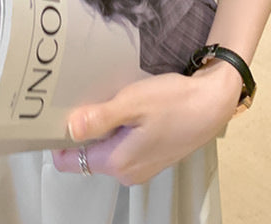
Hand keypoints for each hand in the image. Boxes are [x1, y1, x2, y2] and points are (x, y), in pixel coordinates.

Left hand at [52, 61, 241, 184]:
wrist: (213, 103)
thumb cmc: (176, 101)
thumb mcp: (133, 103)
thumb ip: (100, 118)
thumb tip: (70, 128)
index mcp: (118, 163)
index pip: (70, 161)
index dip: (58, 139)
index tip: (56, 115)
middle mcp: (127, 172)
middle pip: (86, 154)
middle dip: (81, 130)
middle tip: (83, 98)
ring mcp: (141, 166)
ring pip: (105, 148)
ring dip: (101, 127)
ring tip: (107, 99)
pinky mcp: (151, 155)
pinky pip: (122, 145)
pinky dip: (119, 128)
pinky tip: (128, 107)